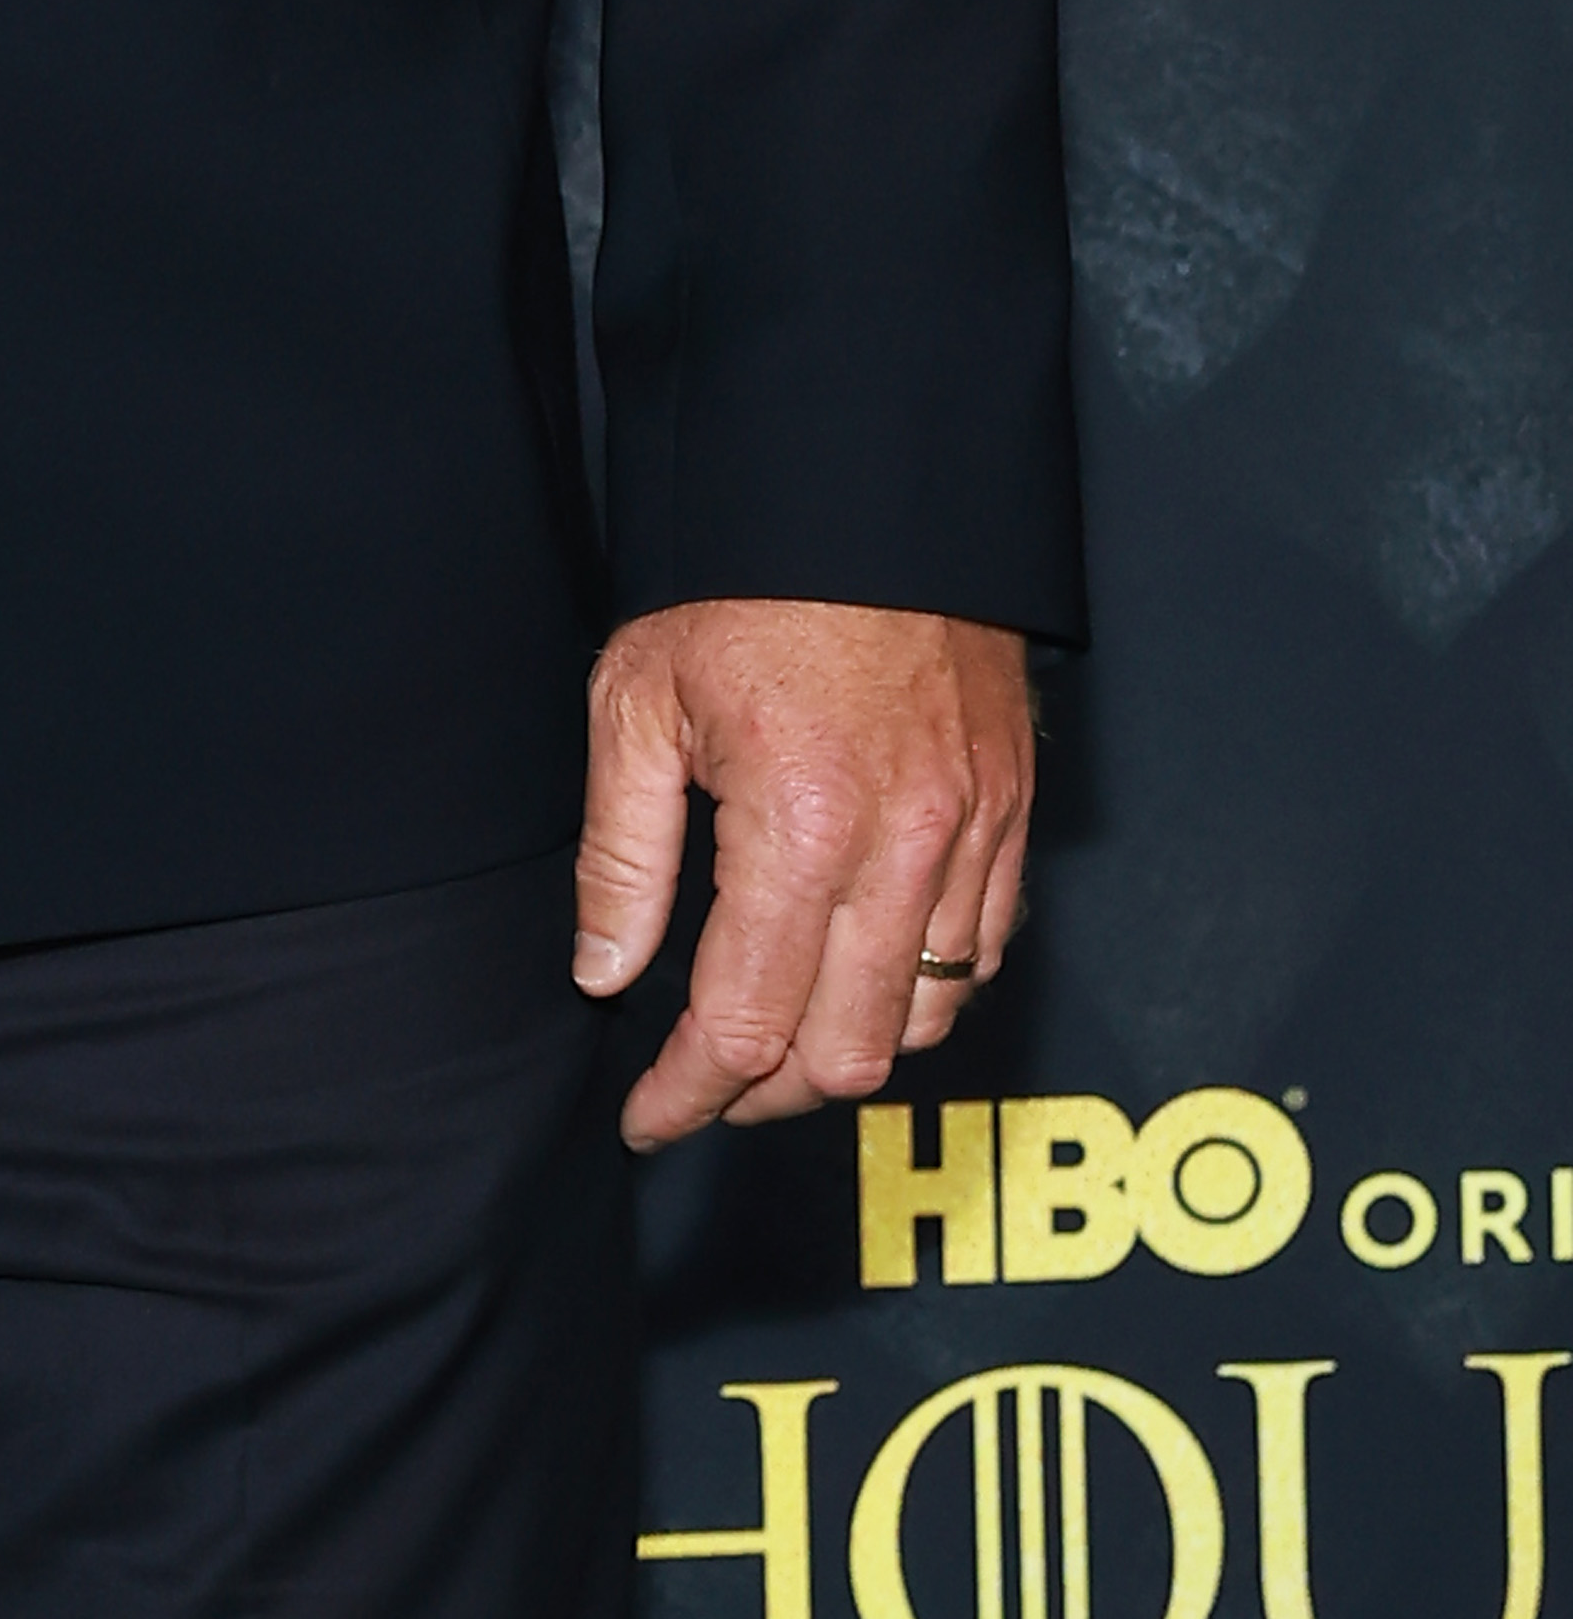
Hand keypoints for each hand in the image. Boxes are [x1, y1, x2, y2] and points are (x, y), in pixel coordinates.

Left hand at [574, 596, 1032, 1151]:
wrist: (867, 497)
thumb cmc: (742, 590)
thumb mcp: (637, 702)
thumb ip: (622, 856)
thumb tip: (605, 977)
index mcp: (801, 828)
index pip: (748, 1024)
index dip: (690, 1094)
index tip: (650, 1121)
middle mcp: (903, 850)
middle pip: (848, 1055)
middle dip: (767, 1094)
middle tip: (706, 1084)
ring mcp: (973, 836)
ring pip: (929, 1021)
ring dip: (849, 1052)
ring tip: (779, 1038)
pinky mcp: (1013, 814)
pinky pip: (985, 955)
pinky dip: (925, 993)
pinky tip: (863, 976)